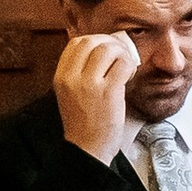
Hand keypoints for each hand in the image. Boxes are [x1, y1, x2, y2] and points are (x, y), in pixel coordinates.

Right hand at [54, 31, 137, 165]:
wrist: (87, 149)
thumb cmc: (83, 122)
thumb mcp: (70, 93)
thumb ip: (78, 72)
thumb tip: (98, 47)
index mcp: (61, 77)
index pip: (75, 42)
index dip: (94, 40)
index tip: (105, 49)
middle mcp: (72, 78)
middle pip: (91, 41)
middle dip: (109, 43)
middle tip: (119, 54)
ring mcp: (90, 84)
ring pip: (109, 49)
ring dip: (122, 53)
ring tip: (125, 67)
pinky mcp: (109, 92)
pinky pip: (124, 64)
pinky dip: (130, 65)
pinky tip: (129, 76)